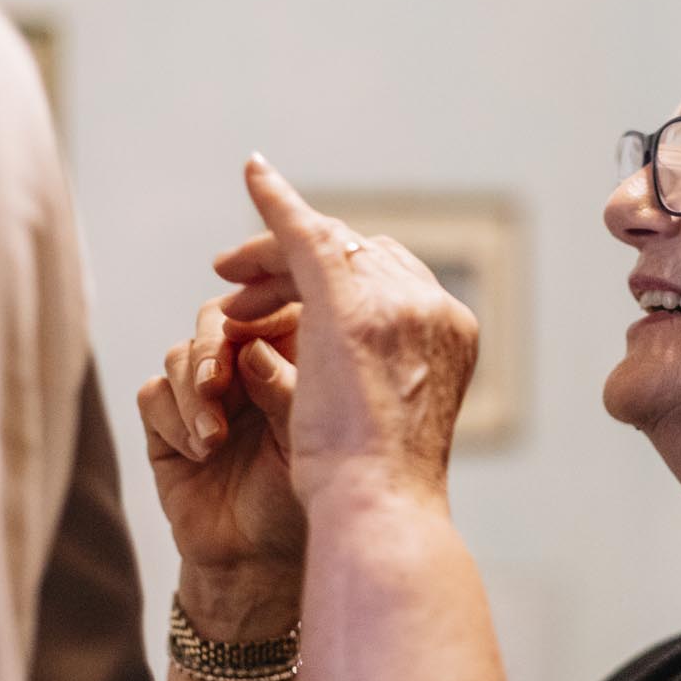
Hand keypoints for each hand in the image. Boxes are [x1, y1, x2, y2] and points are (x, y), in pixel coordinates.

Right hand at [136, 294, 306, 592]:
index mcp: (296, 360)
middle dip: (211, 348)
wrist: (255, 562)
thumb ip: (285, 391)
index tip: (246, 329)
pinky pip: (153, 394)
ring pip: (180, 354)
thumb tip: (253, 349)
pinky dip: (172, 419)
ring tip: (214, 439)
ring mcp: (206, 392)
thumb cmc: (299, 503)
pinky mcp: (167, 422)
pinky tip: (199, 453)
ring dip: (191, 392)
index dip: (256, 306)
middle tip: (217, 384)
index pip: (274, 306)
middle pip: (216, 319)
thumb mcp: (308, 444)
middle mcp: (249, 368)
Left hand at [218, 154, 478, 507]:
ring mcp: (396, 299)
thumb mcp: (390, 423)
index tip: (296, 297)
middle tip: (242, 288)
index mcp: (453, 335)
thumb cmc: (379, 491)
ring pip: (329, 246)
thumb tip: (344, 374)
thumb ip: (378, 381)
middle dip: (302, 264)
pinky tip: (254, 175)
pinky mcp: (345, 298)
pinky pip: (305, 231)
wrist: (378, 504)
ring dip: (275, 253)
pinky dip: (278, 202)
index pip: (394, 280)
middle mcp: (435, 307)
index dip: (342, 281)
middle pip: (363, 255)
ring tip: (226, 277)